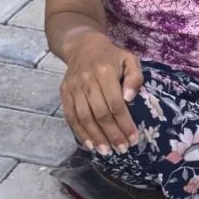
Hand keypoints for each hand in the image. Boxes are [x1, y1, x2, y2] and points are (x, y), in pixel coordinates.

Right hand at [60, 31, 141, 155]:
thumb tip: (129, 99)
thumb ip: (134, 78)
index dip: (124, 123)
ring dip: (96, 137)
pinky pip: (70, 117)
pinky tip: (90, 144)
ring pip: (84, 118)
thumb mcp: (130, 60)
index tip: (133, 138)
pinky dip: (79, 132)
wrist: (83, 46)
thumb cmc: (112, 56)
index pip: (115, 103)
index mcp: (105, 72)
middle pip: (100, 114)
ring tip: (107, 151)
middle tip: (123, 149)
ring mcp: (73, 88)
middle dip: (112, 134)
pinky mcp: (64, 94)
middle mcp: (86, 81)